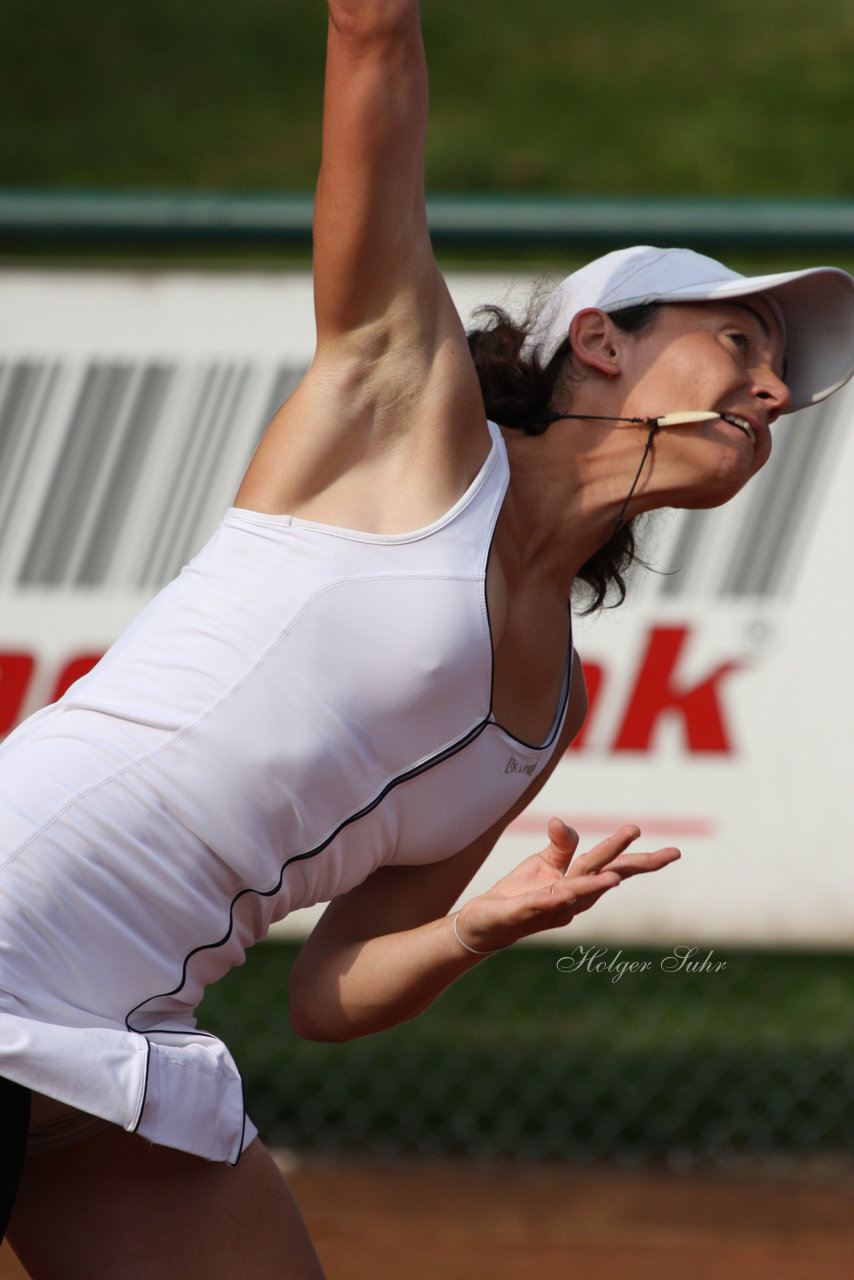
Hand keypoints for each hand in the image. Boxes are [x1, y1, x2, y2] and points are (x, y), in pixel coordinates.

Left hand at [453, 819, 679, 952]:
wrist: (486, 922)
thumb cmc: (521, 892)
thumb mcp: (542, 862)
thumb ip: (560, 845)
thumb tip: (563, 822)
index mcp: (579, 883)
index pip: (614, 866)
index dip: (638, 856)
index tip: (669, 848)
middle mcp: (571, 899)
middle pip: (606, 877)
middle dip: (636, 866)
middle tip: (670, 854)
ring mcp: (548, 908)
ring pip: (576, 894)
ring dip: (595, 886)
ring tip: (616, 878)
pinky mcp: (521, 912)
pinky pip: (539, 904)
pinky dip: (552, 898)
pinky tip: (563, 892)